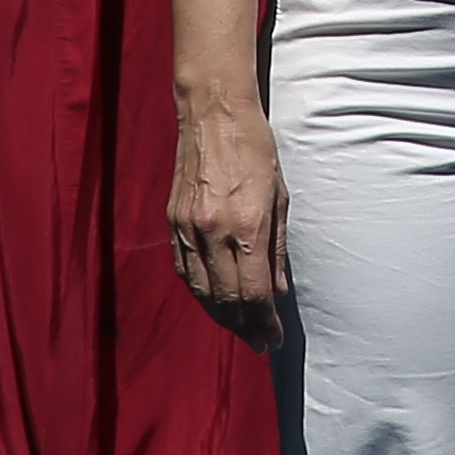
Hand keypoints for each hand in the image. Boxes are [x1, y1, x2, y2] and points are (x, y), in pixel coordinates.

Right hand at [169, 87, 290, 336]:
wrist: (213, 112)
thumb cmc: (255, 147)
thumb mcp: (281, 194)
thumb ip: (278, 248)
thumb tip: (278, 291)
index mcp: (248, 223)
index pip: (254, 293)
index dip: (265, 322)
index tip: (274, 339)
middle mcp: (214, 231)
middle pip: (226, 299)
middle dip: (245, 327)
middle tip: (259, 341)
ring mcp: (189, 228)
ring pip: (201, 291)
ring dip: (221, 316)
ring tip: (239, 328)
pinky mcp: (173, 222)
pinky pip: (185, 270)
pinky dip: (199, 292)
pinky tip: (212, 301)